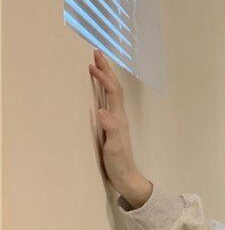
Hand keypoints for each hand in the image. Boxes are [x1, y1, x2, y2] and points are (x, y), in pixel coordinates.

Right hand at [88, 48, 138, 189]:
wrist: (126, 177)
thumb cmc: (119, 163)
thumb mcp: (114, 147)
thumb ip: (111, 128)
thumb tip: (102, 110)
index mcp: (118, 118)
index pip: (112, 91)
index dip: (104, 77)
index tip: (92, 65)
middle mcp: (119, 116)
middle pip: (114, 88)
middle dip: (106, 69)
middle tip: (96, 53)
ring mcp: (116, 120)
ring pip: (111, 93)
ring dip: (105, 77)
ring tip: (96, 64)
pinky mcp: (112, 126)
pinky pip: (108, 101)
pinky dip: (102, 90)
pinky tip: (98, 90)